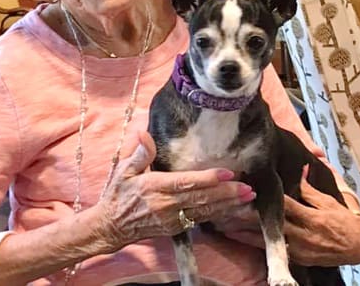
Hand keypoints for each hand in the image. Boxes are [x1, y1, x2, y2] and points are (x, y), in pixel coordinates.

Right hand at [96, 131, 255, 250]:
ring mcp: (173, 219)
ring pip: (205, 211)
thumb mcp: (123, 170)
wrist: (110, 226)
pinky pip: (201, 220)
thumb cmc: (118, 194)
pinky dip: (219, 215)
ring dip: (228, 205)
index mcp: (156, 187)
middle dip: (227, 194)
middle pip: (202, 199)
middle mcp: (167, 205)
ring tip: (248, 198)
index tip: (228, 172)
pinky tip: (232, 209)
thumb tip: (143, 133)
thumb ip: (139, 153)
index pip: (186, 182)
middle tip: (248, 188)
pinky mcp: (176, 228)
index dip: (208, 179)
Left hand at [223, 176, 359, 266]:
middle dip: (250, 217)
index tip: (248, 189)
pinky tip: (238, 237)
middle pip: (272, 224)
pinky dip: (255, 243)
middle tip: (228, 207)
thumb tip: (298, 166)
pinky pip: (273, 250)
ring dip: (246, 233)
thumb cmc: (342, 220)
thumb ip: (308, 187)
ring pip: (268, 240)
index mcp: (312, 218)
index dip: (267, 198)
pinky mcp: (297, 259)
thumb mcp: (327, 200)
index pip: (286, 206)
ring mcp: (299, 250)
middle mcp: (304, 236)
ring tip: (224, 224)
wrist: (358, 247)